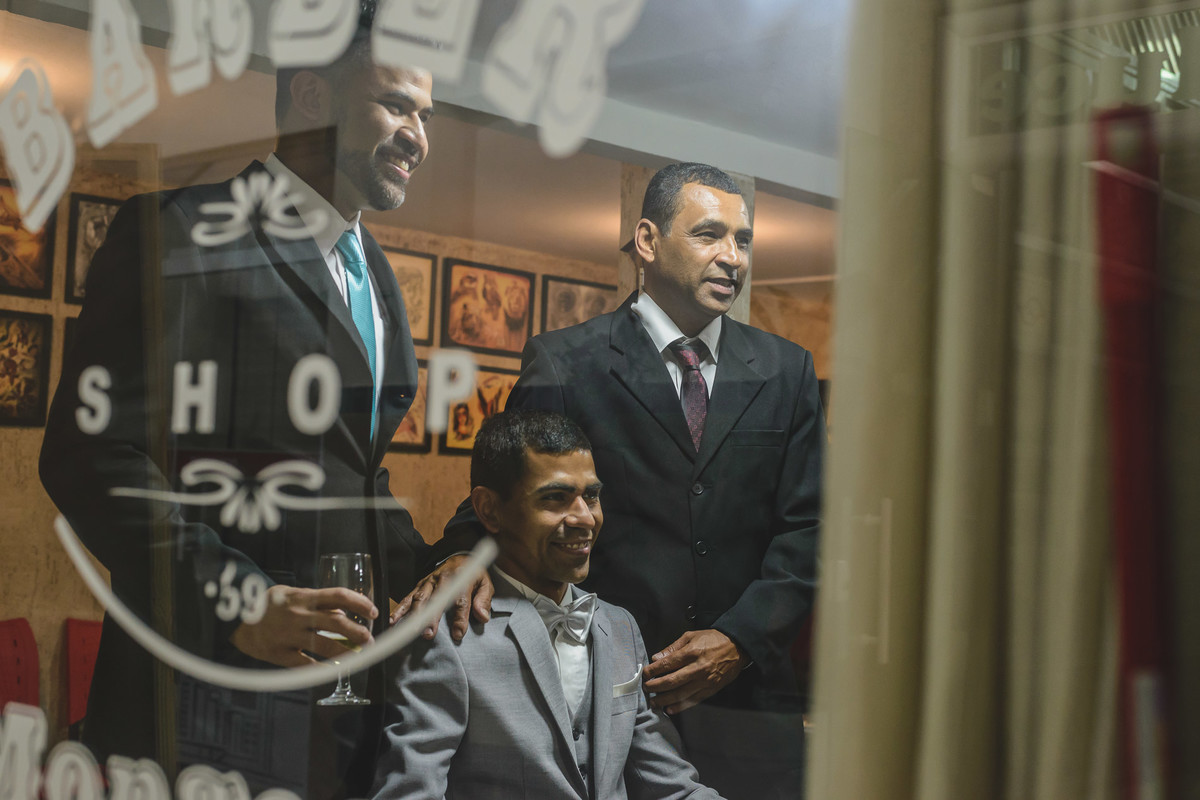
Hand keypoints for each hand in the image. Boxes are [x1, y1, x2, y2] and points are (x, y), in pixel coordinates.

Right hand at [230, 585, 376, 666]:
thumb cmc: (268, 605)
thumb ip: (316, 602)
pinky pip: (307, 664)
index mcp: (304, 597)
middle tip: (370, 640)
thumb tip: (343, 613)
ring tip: (359, 656)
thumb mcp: (291, 594)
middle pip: (337, 623)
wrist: (234, 619)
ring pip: (326, 646)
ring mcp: (290, 635)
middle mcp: (299, 615)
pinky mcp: (280, 654)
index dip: (360, 603)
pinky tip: (333, 670)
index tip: (373, 612)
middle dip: (359, 633)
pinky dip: (322, 669)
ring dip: (347, 653)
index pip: (339, 596)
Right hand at [390, 554, 493, 641]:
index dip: (459, 618)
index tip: (458, 634)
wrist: (459, 556)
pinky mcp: (419, 585)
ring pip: (420, 598)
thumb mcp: (485, 583)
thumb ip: (483, 600)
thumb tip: (482, 616)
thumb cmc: (472, 575)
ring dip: (415, 615)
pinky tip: (392, 621)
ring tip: (411, 631)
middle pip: (436, 599)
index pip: (460, 600)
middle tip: (428, 634)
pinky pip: (408, 597)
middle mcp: (443, 579)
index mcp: (461, 578)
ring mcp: (429, 582)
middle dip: (431, 617)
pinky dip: (399, 609)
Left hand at [642, 629, 749, 714]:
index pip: (667, 664)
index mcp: (692, 652)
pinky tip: (670, 709)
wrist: (737, 647)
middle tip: (646, 688)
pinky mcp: (711, 689)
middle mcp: (698, 668)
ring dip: (665, 700)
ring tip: (654, 702)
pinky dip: (680, 706)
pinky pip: (693, 700)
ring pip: (681, 694)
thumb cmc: (713, 639)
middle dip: (655, 686)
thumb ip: (672, 648)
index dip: (653, 670)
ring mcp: (705, 681)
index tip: (645, 673)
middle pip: (672, 681)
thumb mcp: (691, 636)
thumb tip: (657, 658)